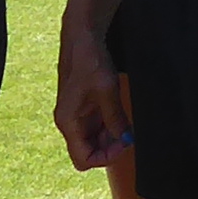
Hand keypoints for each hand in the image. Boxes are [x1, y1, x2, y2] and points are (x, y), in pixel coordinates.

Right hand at [52, 9, 130, 170]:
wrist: (83, 39)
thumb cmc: (89, 61)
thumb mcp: (107, 91)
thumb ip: (116, 119)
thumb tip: (126, 140)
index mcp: (68, 122)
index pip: (83, 159)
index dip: (105, 157)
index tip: (124, 143)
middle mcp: (69, 123)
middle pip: (88, 152)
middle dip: (110, 148)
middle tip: (129, 134)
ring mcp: (76, 116)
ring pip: (94, 141)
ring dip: (111, 138)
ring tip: (126, 124)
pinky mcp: (84, 108)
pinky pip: (97, 127)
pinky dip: (111, 127)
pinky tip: (121, 116)